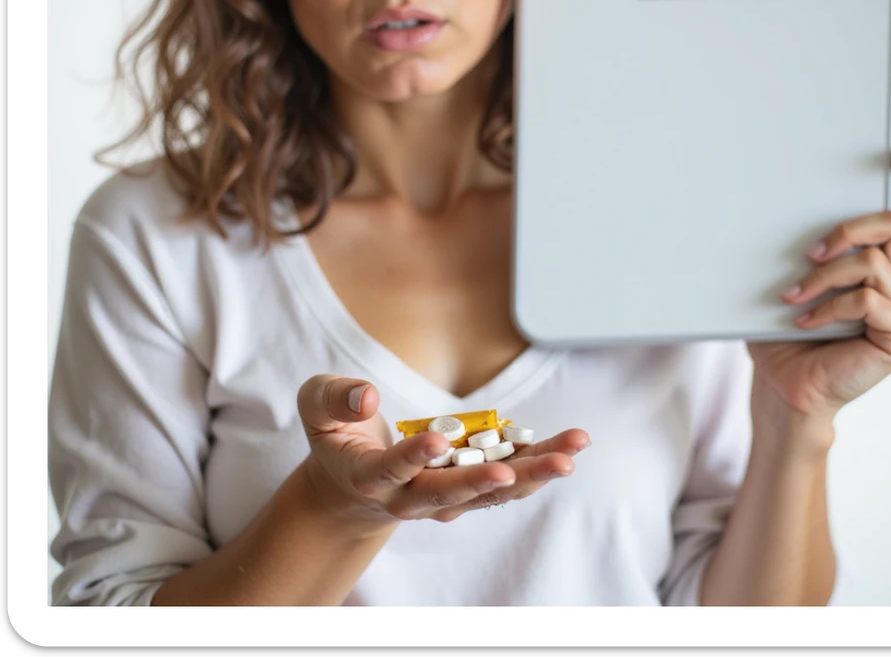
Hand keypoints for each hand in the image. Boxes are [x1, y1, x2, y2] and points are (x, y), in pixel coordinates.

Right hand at [296, 375, 588, 533]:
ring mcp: (443, 497)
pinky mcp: (468, 486)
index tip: (435, 441)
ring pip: (489, 493)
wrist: (351, 485)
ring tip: (570, 454)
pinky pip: (505, 481)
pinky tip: (568, 449)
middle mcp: (409, 497)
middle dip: (483, 484)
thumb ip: (333, 398)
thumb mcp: (316, 408)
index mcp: (369, 476)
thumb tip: (367, 396)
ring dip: (532, 475)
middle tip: (514, 472)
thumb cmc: (336, 437)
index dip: (411, 457)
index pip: (391, 470)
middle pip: (449, 495)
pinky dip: (537, 466)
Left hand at [747, 146, 890, 423]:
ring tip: (792, 296)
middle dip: (849, 228)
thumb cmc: (787, 335)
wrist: (786, 387)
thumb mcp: (796, 281)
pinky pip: (868, 300)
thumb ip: (809, 251)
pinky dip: (829, 306)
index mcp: (888, 269)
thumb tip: (784, 205)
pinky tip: (805, 320)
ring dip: (824, 276)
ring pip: (873, 263)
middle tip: (810, 250)